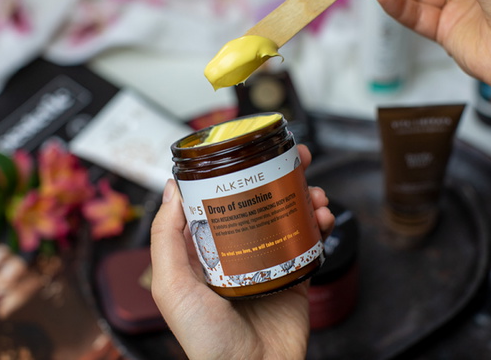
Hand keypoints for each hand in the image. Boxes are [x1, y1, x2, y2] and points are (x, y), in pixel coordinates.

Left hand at [150, 144, 333, 359]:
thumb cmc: (204, 338)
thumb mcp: (172, 285)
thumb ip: (166, 237)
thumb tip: (171, 188)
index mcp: (206, 251)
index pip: (221, 201)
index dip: (237, 174)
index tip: (252, 152)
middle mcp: (238, 252)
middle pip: (260, 202)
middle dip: (281, 177)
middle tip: (300, 158)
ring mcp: (268, 263)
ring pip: (289, 217)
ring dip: (305, 197)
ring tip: (316, 192)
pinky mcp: (294, 276)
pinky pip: (310, 243)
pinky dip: (320, 225)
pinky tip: (324, 216)